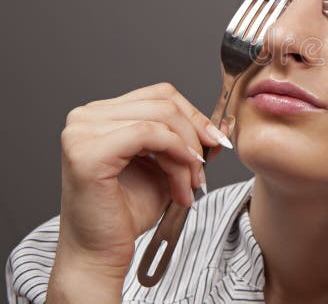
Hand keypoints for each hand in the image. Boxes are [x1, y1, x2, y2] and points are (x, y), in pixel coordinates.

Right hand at [56, 82, 231, 270]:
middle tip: (204, 168)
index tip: (217, 141)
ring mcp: (82, 132)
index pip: (160, 95)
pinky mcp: (87, 152)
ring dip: (187, 153)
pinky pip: (149, 134)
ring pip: (161, 118)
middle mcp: (85, 117)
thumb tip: (223, 124)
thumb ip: (191, 143)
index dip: (194, 115)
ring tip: (190, 185)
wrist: (101, 253)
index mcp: (101, 115)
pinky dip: (176, 155)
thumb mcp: (169, 168)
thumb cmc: (127, 214)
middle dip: (194, 135)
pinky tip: (181, 182)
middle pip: (163, 101)